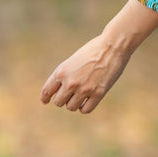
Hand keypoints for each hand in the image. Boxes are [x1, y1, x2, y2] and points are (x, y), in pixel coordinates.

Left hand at [41, 0, 157, 113]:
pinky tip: (87, 101)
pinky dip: (84, 108)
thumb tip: (60, 94)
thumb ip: (64, 76)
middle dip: (63, 99)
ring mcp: (84, 89)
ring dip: (75, 104)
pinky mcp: (98, 93)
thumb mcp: (72, 61)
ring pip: (71, 107)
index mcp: (61, 72)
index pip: (46, 91)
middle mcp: (71, 82)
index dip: (45, 98)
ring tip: (80, 96)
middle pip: (58, 102)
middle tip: (70, 94)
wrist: (112, 46)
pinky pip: (86, 110)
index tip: (45, 101)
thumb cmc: (93, 51)